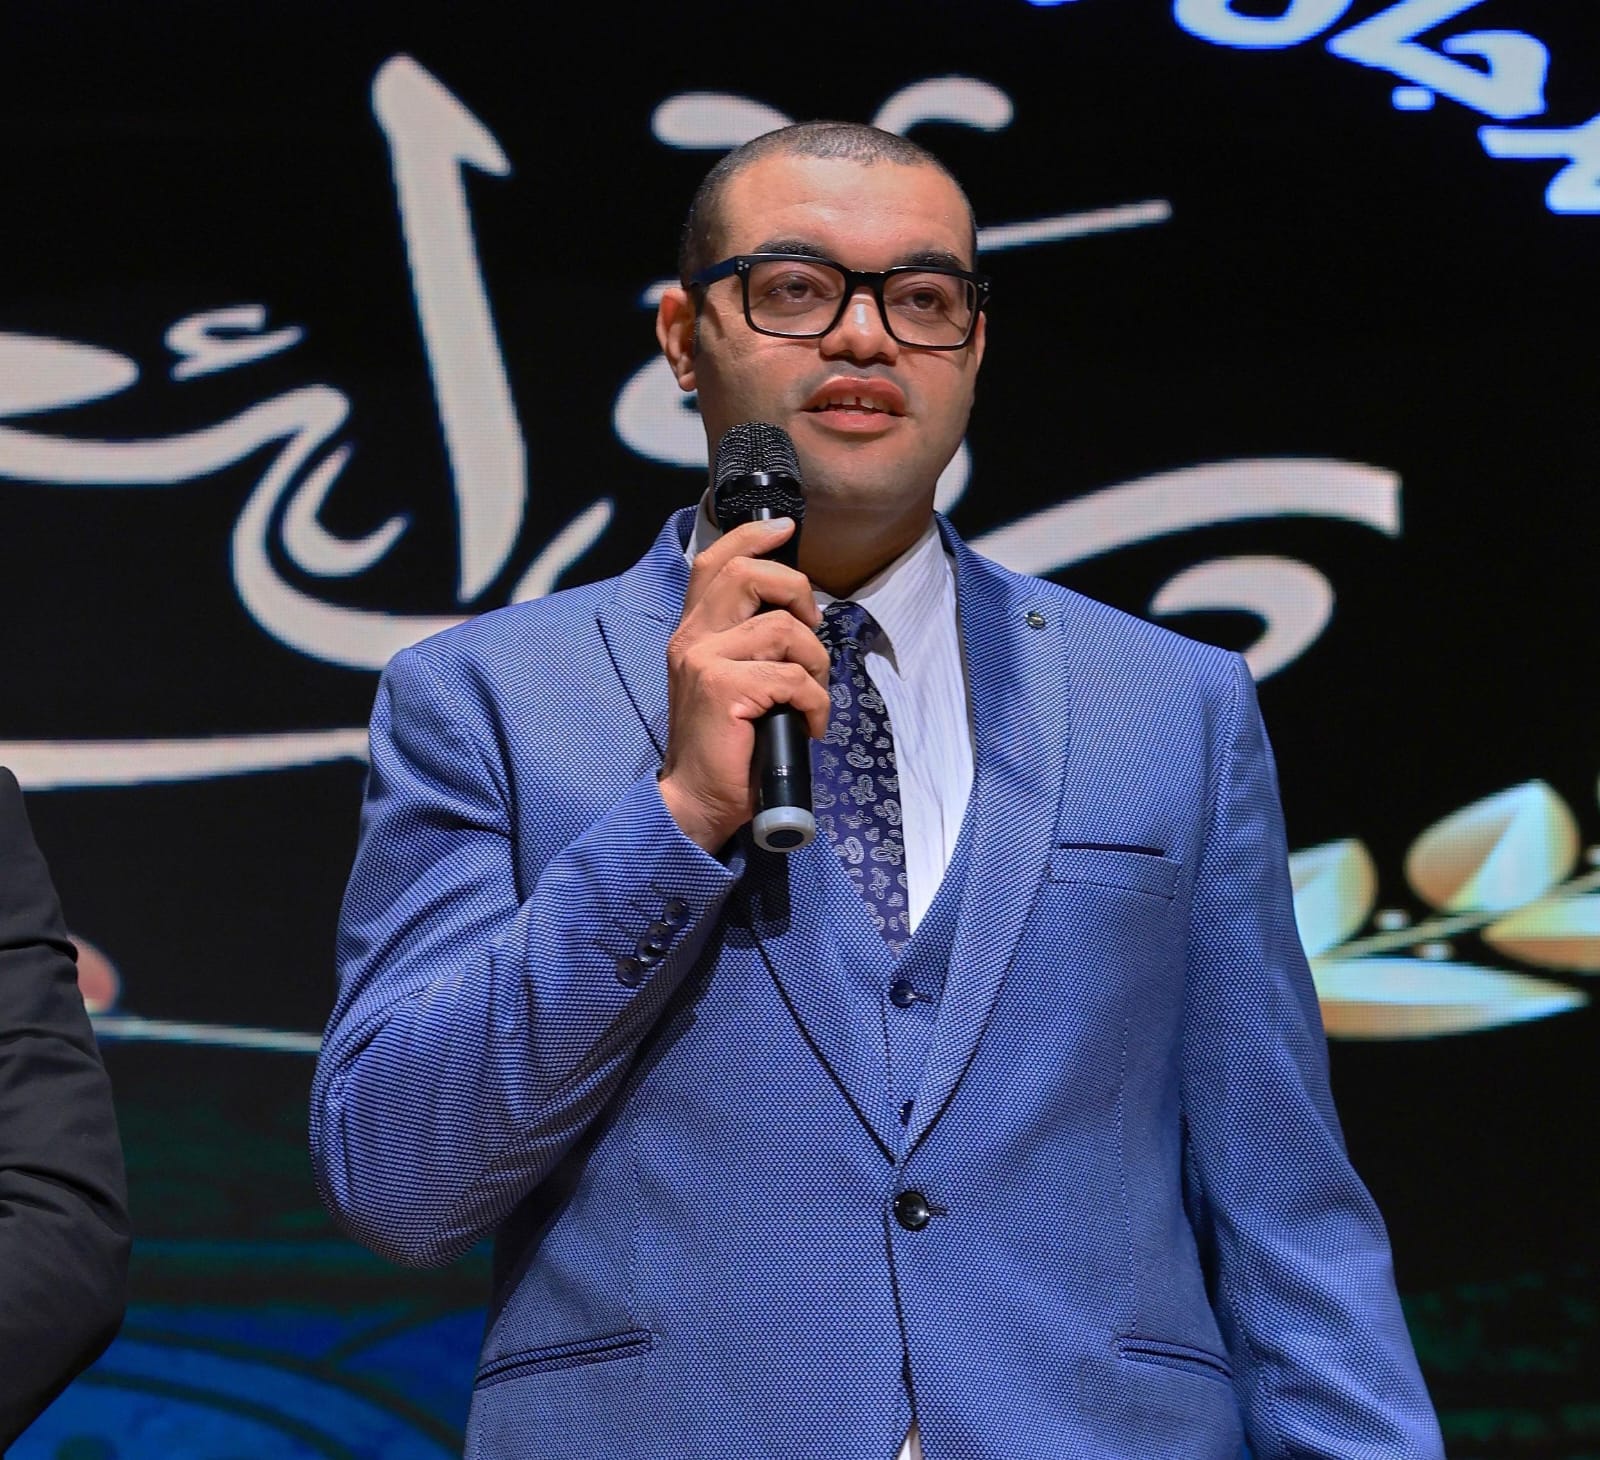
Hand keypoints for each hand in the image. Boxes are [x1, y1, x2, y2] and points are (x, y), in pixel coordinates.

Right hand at [658, 518, 831, 852]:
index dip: (751, 538)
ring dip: (815, 662)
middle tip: (812, 627)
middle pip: (746, 575)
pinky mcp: (722, 688)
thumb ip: (747, 643)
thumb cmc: (726, 746)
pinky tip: (811, 724)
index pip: (714, 562)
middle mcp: (692, 639)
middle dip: (796, 591)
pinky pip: (792, 677)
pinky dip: (816, 701)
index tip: (785, 530)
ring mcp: (704, 661)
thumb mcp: (730, 682)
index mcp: (693, 633)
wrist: (696, 800)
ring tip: (812, 695)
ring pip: (782, 630)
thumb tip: (798, 613)